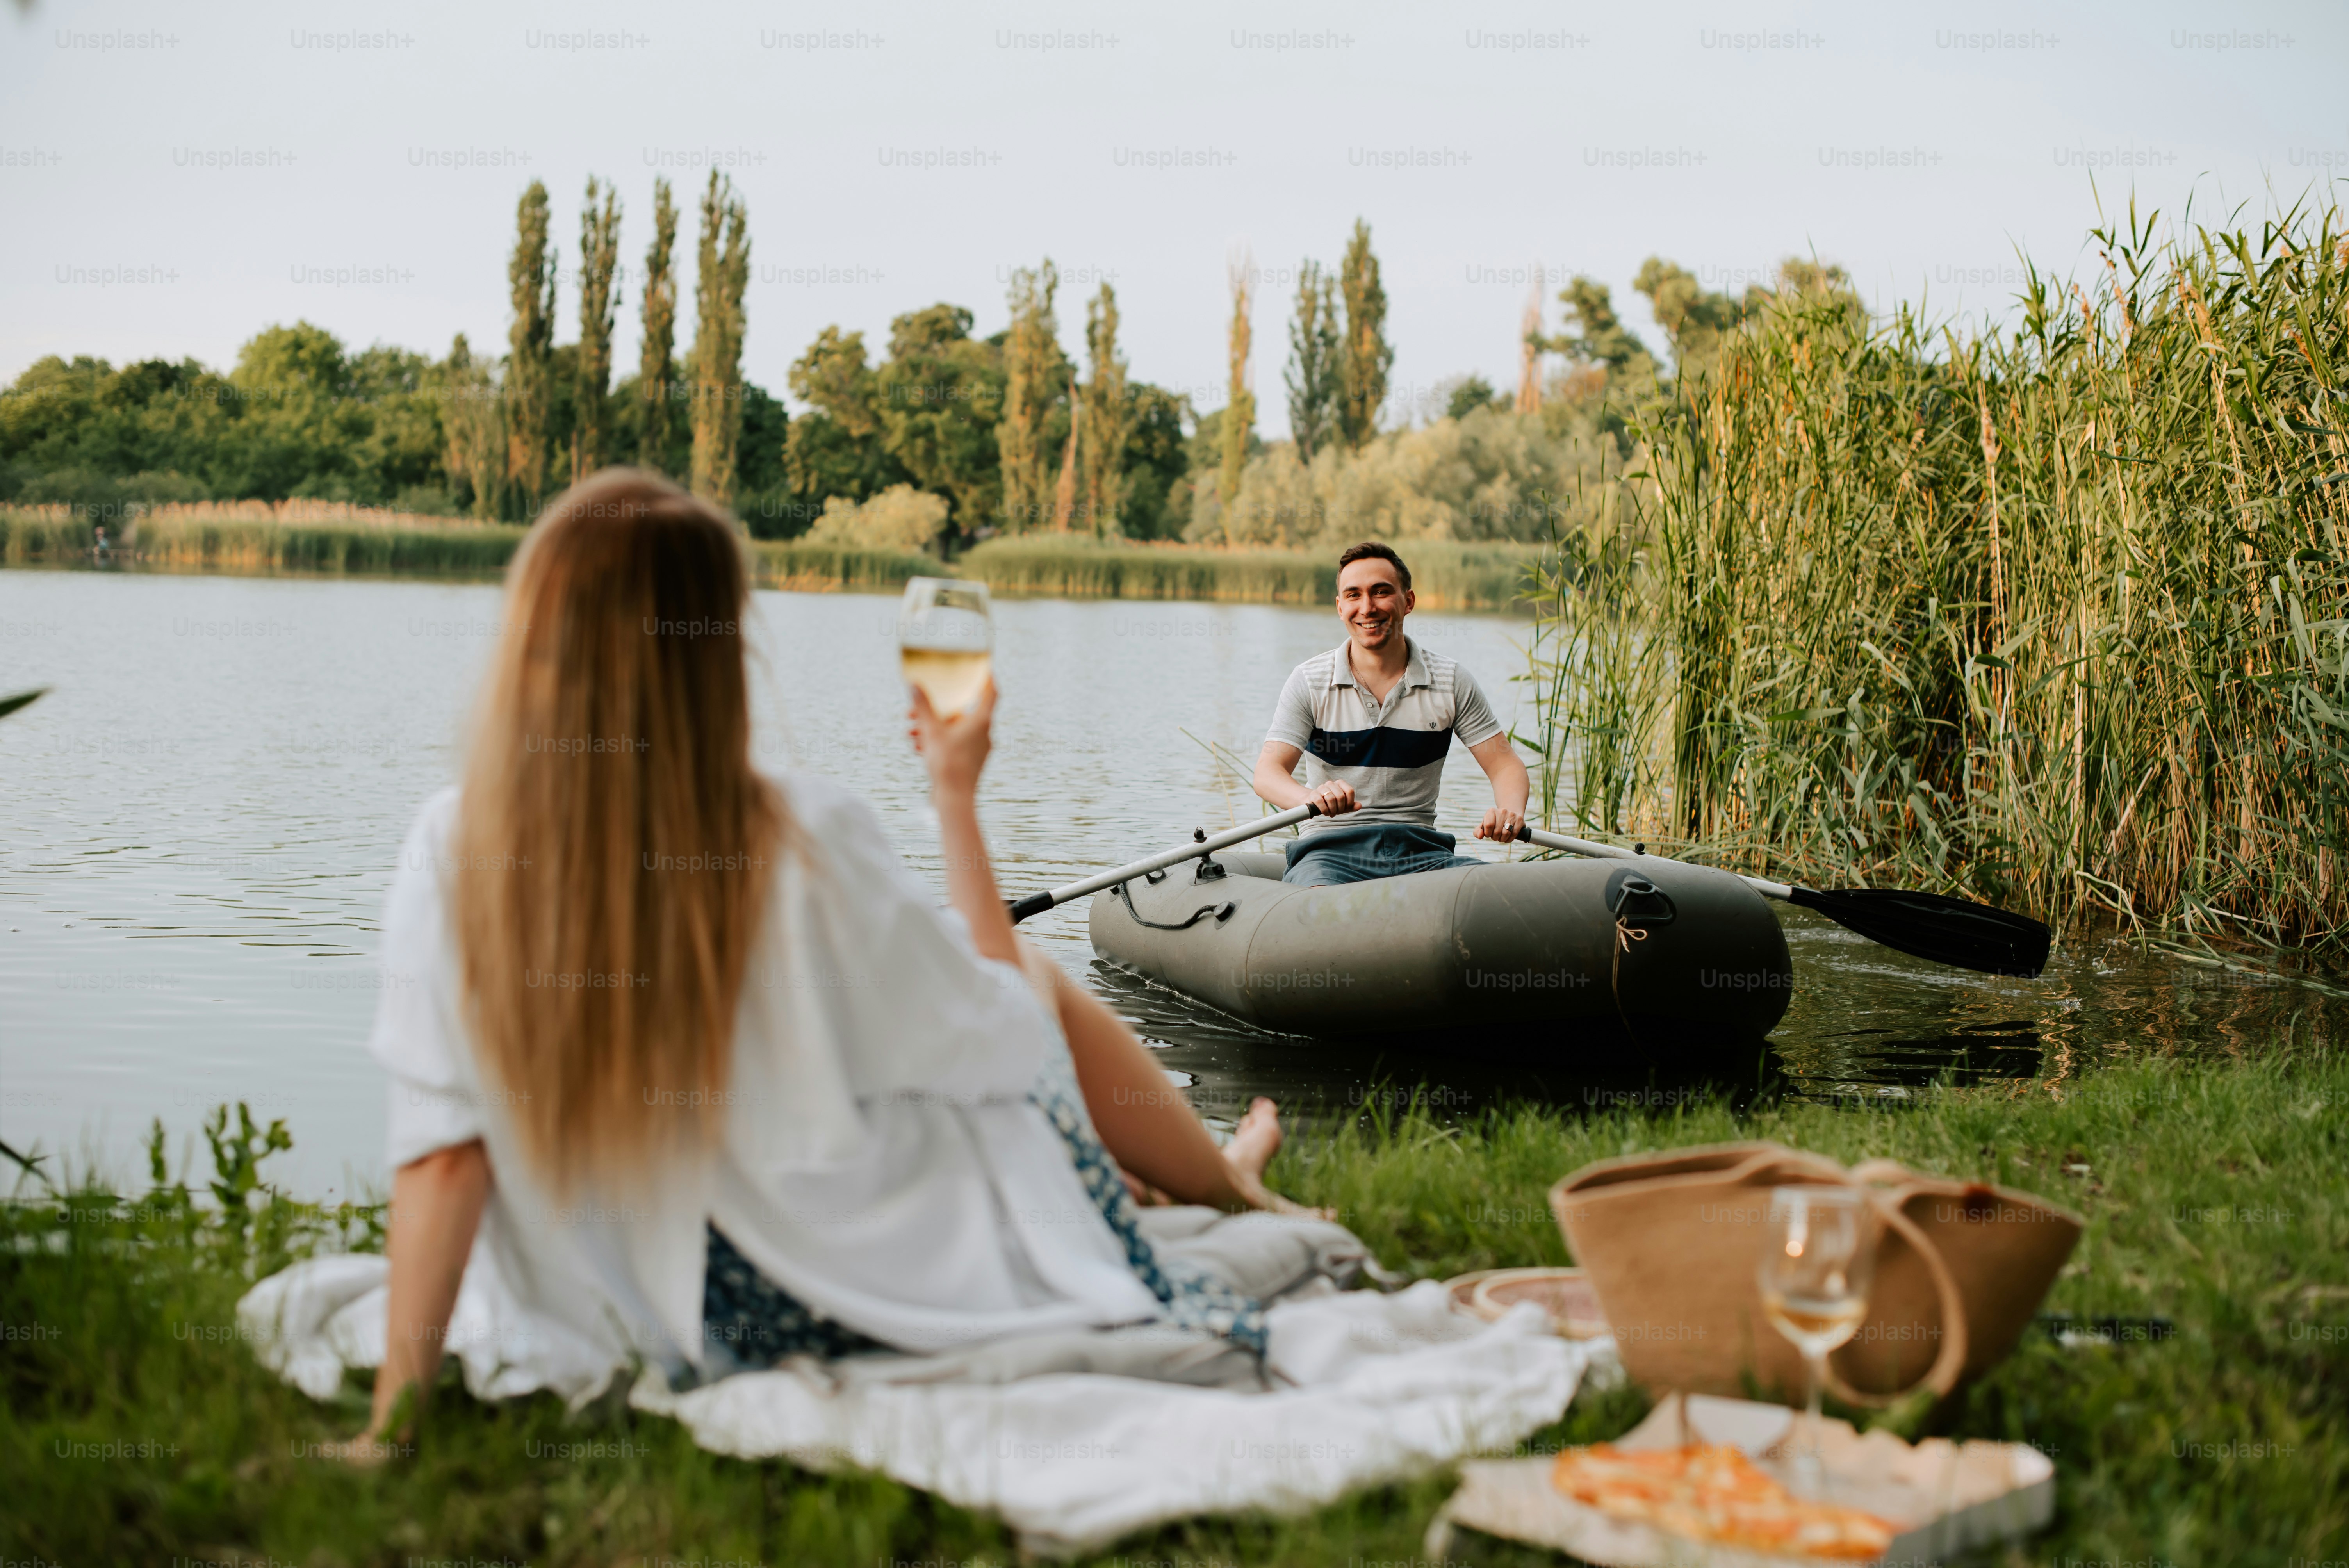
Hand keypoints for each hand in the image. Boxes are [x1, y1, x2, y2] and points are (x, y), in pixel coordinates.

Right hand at [908, 678, 994, 799]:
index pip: (990, 692)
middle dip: (937, 709)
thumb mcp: (931, 731)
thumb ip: (923, 707)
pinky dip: (939, 741)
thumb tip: (914, 685)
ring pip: (954, 729)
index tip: (981, 668)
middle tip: (916, 710)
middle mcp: (984, 733)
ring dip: (933, 727)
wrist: (954, 799)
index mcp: (981, 721)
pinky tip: (919, 746)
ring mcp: (979, 748)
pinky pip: (955, 744)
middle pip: (963, 712)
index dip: (986, 677)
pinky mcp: (971, 761)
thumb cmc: (947, 764)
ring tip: (911, 731)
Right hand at [1307, 780, 1356, 816]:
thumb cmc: (1331, 804)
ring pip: (1331, 798)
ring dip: (1332, 810)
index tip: (1345, 808)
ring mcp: (1321, 787)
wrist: (1315, 804)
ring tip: (1331, 813)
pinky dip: (1324, 810)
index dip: (1349, 802)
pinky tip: (1325, 813)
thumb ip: (1351, 806)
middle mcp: (1331, 783)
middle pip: (1340, 796)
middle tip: (1337, 812)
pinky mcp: (1313, 794)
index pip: (1349, 791)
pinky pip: (1320, 801)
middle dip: (1340, 808)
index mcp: (1340, 783)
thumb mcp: (1343, 806)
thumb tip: (1359, 805)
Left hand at [1477, 804, 1525, 842]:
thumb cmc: (1494, 822)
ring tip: (1501, 837)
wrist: (1509, 815)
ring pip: (1506, 833)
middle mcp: (1502, 811)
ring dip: (1502, 839)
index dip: (1488, 833)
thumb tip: (1480, 836)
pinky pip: (1514, 834)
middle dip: (1495, 837)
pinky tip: (1507, 838)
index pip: (1488, 825)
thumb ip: (1478, 831)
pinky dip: (1509, 839)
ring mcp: (1512, 815)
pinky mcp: (1519, 819)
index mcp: (1491, 811)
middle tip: (1495, 836)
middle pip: (1497, 831)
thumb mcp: (1484, 825)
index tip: (1488, 833)